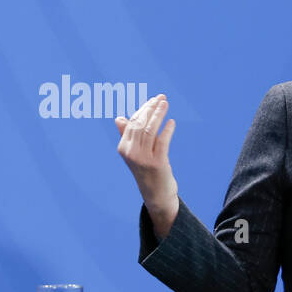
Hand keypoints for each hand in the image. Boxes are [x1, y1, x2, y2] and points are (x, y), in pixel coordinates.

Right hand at [115, 94, 179, 237]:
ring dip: (159, 115)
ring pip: (151, 130)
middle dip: (151, 109)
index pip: (132, 123)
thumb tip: (119, 118)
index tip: (153, 100)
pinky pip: (162, 142)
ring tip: (166, 104)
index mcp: (123, 148)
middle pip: (141, 125)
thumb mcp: (134, 153)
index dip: (143, 110)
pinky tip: (172, 123)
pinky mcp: (157, 163)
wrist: (156, 194)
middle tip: (161, 98)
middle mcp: (131, 153)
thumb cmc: (146, 170)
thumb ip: (127, 135)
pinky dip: (167, 130)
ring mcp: (143, 158)